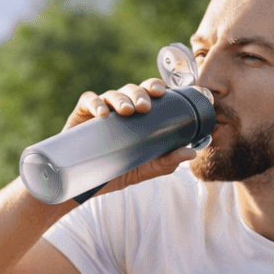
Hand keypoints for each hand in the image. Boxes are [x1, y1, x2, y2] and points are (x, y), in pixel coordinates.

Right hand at [60, 78, 196, 197]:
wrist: (83, 185)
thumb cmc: (116, 172)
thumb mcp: (144, 169)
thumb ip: (166, 161)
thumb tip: (192, 153)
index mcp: (137, 116)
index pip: (148, 93)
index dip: (154, 87)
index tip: (161, 92)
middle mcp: (119, 109)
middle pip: (131, 90)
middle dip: (140, 94)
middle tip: (144, 107)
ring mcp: (100, 111)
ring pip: (112, 94)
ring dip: (121, 99)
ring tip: (126, 111)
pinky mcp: (81, 115)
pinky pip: (88, 101)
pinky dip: (95, 103)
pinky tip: (102, 114)